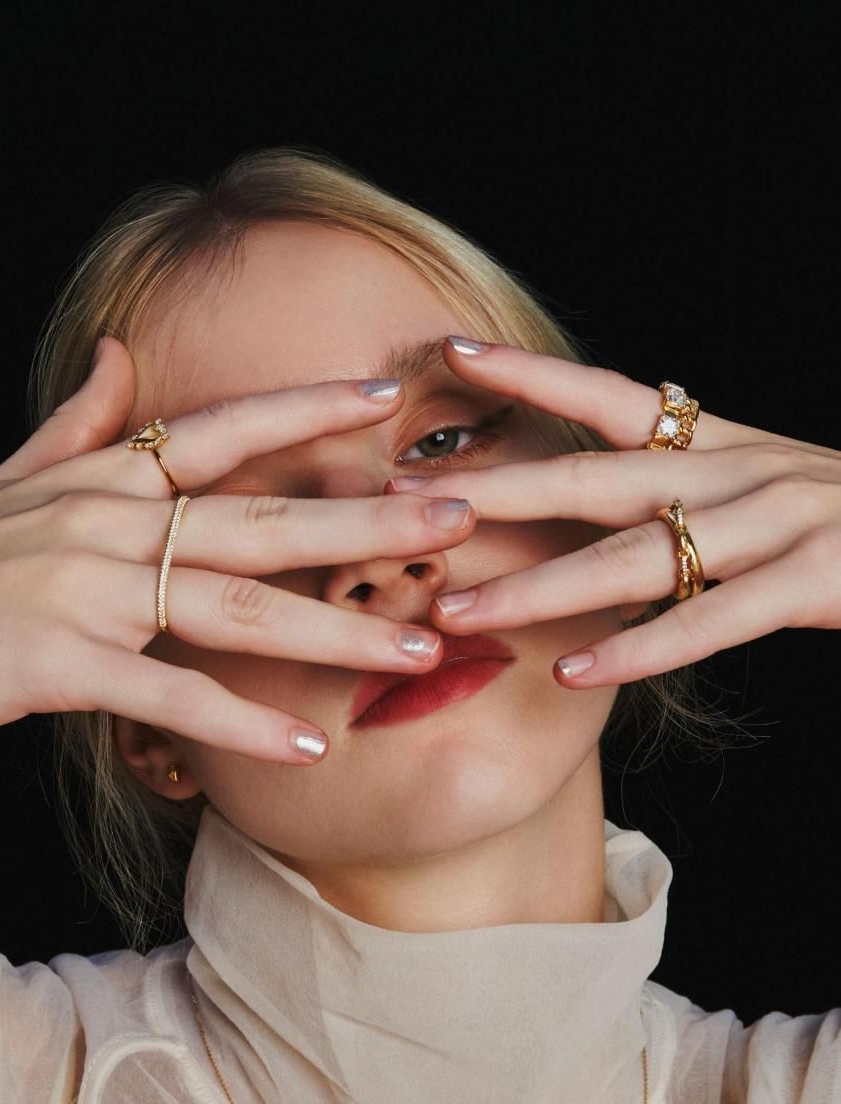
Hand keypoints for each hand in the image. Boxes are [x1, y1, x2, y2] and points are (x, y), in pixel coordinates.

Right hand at [0, 338, 474, 758]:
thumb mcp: (11, 478)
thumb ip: (77, 422)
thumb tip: (118, 352)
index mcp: (103, 477)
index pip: (221, 428)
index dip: (303, 407)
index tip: (382, 394)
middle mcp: (105, 521)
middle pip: (259, 518)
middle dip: (364, 521)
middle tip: (456, 518)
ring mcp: (83, 591)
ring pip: (234, 609)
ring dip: (334, 632)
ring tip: (418, 651)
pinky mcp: (57, 664)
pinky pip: (169, 697)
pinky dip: (242, 726)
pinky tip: (311, 748)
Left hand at [385, 338, 840, 687]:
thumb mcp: (758, 479)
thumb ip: (678, 489)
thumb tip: (582, 512)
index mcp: (717, 439)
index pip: (603, 396)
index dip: (527, 373)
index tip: (450, 353)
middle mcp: (738, 468)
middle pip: (593, 477)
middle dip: (495, 491)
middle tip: (404, 500)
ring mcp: (779, 522)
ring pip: (638, 556)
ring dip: (542, 586)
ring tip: (461, 608)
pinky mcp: (818, 581)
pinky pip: (713, 621)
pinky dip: (642, 650)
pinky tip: (579, 674)